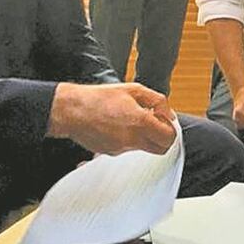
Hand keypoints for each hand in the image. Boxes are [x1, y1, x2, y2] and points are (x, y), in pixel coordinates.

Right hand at [48, 82, 176, 155]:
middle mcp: (132, 139)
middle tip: (154, 124)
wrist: (72, 110)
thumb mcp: (133, 89)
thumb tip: (168, 113)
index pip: (168, 138)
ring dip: (144, 137)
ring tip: (130, 120)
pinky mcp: (111, 153)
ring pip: (143, 148)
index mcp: (140, 122)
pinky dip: (128, 139)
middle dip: (161, 138)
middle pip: (160, 149)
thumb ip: (157, 101)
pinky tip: (118, 125)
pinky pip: (127, 148)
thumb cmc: (100, 98)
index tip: (164, 121)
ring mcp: (121, 149)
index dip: (170, 130)